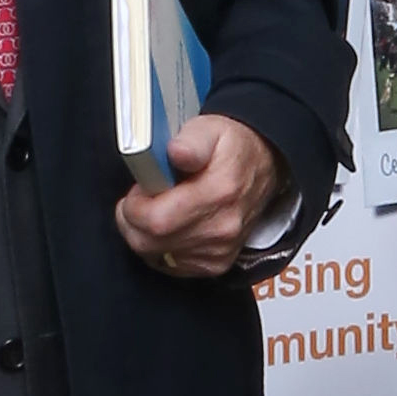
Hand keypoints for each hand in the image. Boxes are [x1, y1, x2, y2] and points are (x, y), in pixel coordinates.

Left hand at [116, 110, 288, 280]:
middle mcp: (222, 227)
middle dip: (132, 222)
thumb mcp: (211, 130)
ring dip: (145, 235)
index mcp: (218, 192)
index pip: (156, 220)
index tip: (138, 190)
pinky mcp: (216, 263)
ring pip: (156, 256)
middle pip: (150, 242)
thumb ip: (191, 140)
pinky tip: (168, 227)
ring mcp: (220, 249)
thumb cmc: (232, 149)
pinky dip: (159, 248)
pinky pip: (170, 266)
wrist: (264, 167)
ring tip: (155, 210)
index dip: (134, 208)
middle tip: (140, 200)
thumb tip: (175, 152)